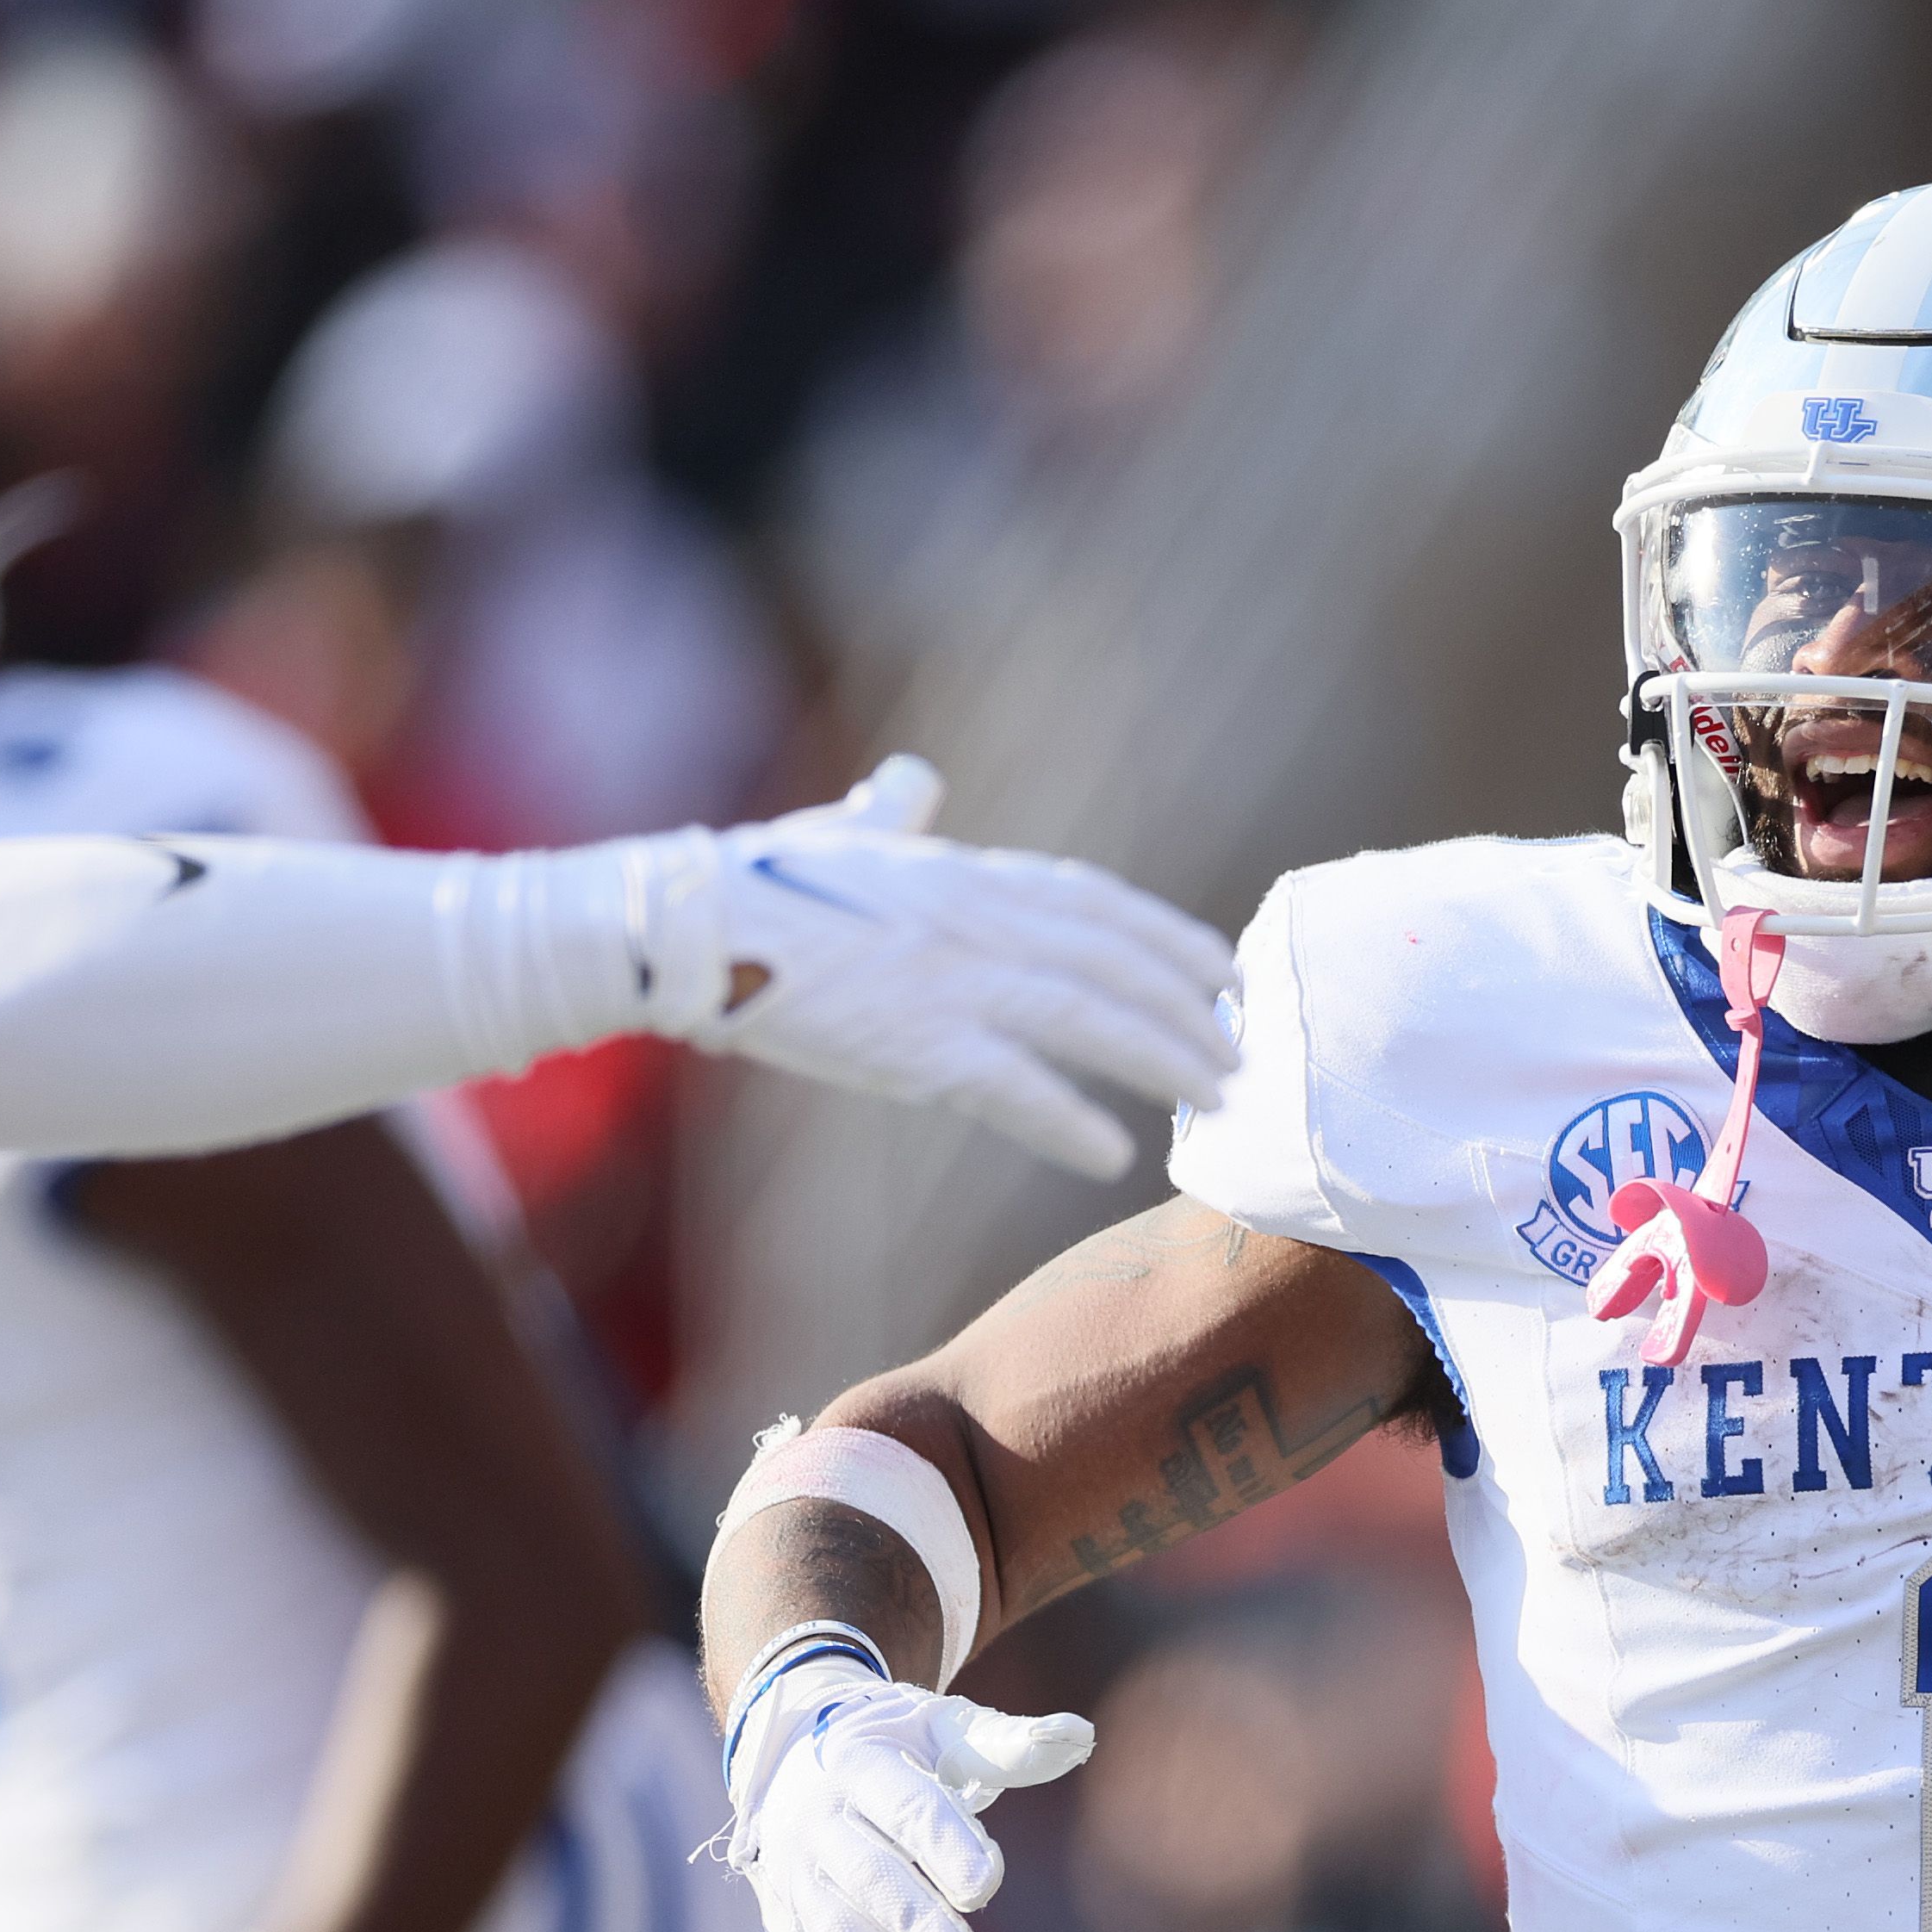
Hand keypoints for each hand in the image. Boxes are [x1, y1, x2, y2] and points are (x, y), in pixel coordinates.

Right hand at [653, 758, 1238, 1177]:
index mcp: (968, 875)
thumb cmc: (758, 883)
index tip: (1228, 972)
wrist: (685, 924)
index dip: (1173, 938)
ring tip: (1217, 1100)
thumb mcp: (843, 837)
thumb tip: (911, 777)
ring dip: (1164, 1059)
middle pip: (1116, 962)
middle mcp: (978, 920)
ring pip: (1089, 1018)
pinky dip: (1068, 1119)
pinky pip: (1014, 1084)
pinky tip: (1111, 1154)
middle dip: (1191, 1009)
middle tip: (1247, 1054)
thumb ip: (894, 813)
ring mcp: (951, 979)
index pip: (1099, 904)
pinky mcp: (915, 1039)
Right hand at [722, 1663, 1094, 1931]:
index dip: (941, 1843)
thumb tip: (1079, 1736)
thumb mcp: (946, 1732)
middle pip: (865, 1880)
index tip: (985, 1884)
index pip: (902, 1806)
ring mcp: (796, 1886)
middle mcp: (817, 1827)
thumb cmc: (896, 1749)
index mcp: (860, 1766)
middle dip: (913, 1927)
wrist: (791, 1762)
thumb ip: (1009, 1745)